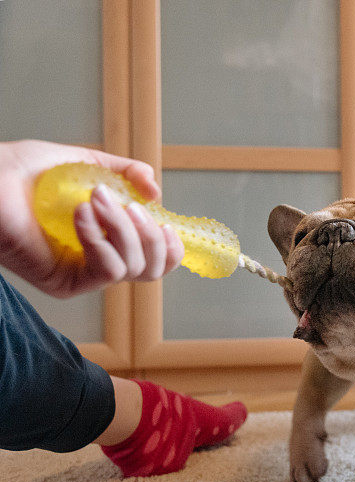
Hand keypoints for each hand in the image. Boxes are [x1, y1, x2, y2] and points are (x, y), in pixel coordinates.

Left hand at [0, 140, 183, 297]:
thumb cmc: (21, 173)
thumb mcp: (85, 163)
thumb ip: (124, 172)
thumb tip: (155, 189)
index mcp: (108, 239)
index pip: (155, 259)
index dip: (171, 247)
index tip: (167, 223)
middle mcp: (98, 260)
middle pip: (151, 270)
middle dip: (152, 237)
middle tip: (133, 207)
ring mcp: (82, 274)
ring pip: (132, 268)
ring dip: (123, 230)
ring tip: (97, 199)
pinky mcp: (65, 283)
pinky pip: (105, 270)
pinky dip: (100, 238)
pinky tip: (81, 213)